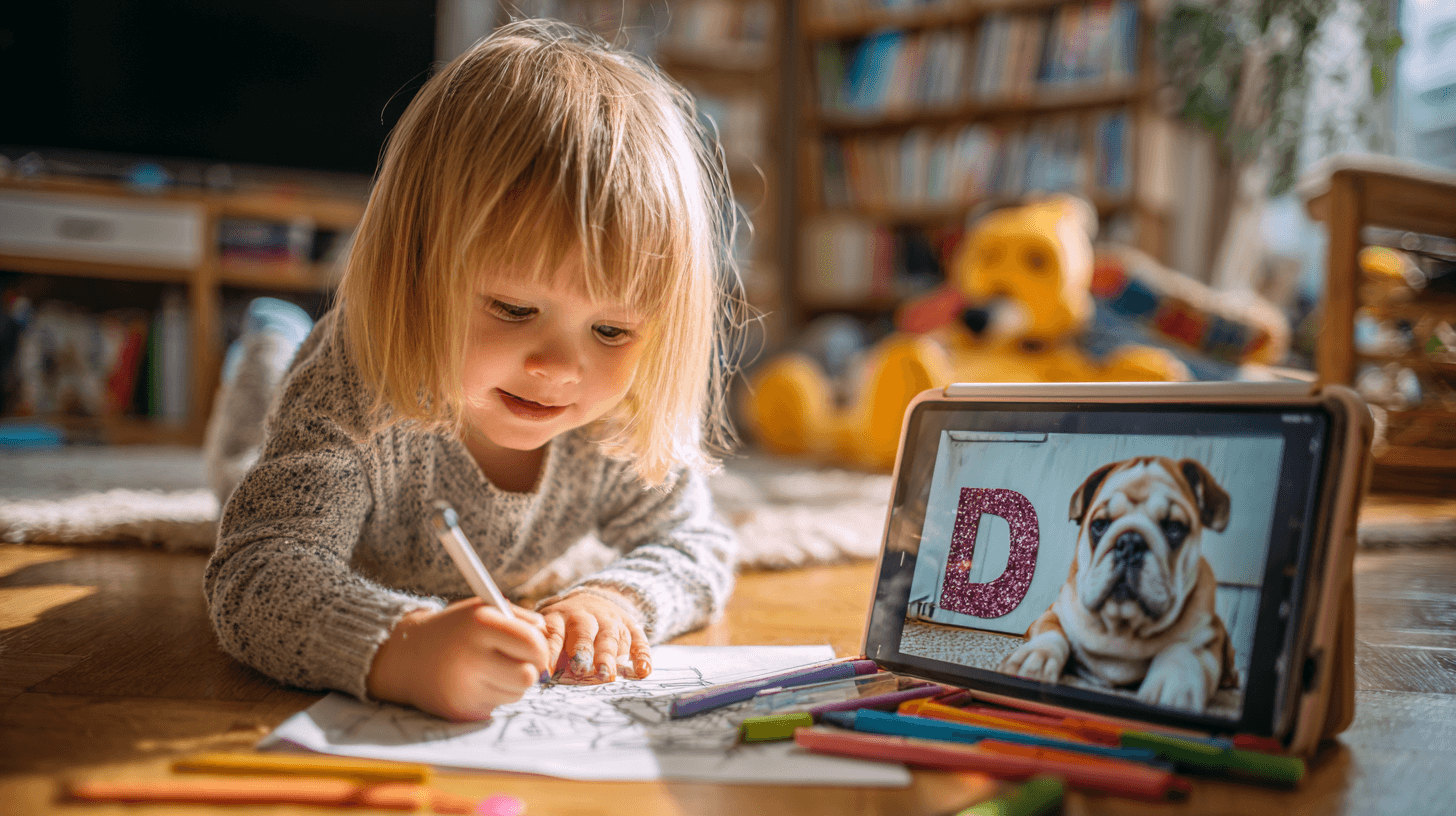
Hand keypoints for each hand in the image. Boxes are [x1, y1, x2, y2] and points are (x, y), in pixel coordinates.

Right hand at [366, 598, 549, 721]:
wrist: (406, 657)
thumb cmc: (455, 630)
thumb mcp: (484, 610)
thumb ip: (520, 619)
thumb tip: (546, 637)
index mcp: (479, 624)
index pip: (533, 643)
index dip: (539, 648)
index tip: (532, 648)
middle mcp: (469, 656)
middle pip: (529, 676)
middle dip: (530, 669)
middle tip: (517, 662)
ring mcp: (463, 687)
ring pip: (516, 693)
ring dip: (512, 683)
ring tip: (489, 670)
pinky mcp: (460, 710)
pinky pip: (498, 706)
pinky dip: (494, 695)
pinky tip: (474, 684)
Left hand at [539, 588, 650, 682]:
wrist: (597, 598)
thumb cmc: (565, 625)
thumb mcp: (550, 625)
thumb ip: (544, 646)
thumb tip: (533, 675)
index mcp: (561, 617)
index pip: (554, 632)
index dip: (550, 650)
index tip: (545, 670)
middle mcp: (586, 617)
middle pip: (583, 631)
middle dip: (582, 650)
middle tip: (579, 669)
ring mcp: (611, 622)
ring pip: (610, 637)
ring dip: (608, 656)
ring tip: (606, 675)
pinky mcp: (632, 628)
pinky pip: (639, 641)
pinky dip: (642, 656)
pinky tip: (642, 671)